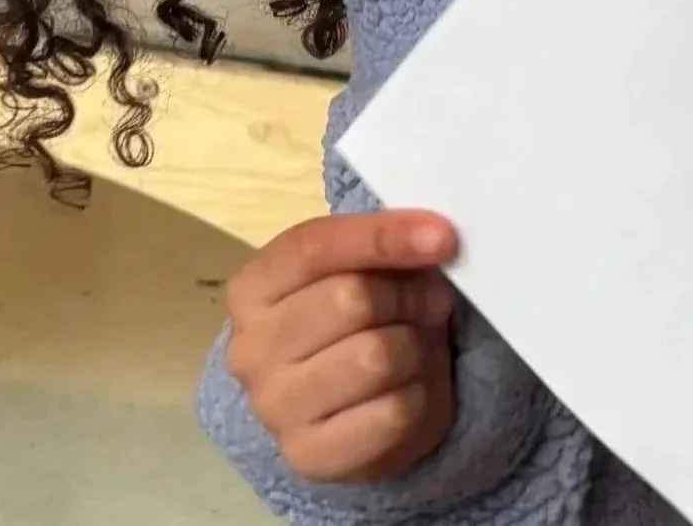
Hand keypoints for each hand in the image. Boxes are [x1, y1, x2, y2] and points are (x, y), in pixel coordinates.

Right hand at [222, 210, 460, 483]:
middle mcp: (250, 349)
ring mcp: (274, 407)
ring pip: (378, 356)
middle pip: (352, 299)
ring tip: (416, 347)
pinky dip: (421, 395)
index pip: (314, 248)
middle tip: (430, 303)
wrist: (342, 411)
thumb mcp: (360, 273)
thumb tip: (434, 239)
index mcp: (253, 289)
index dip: (383, 236)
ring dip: (417, 346)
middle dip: (409, 296)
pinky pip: (395, 412)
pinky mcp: (310, 455)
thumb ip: (381, 248)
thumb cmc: (355, 324)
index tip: (442, 236)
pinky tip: (409, 390)